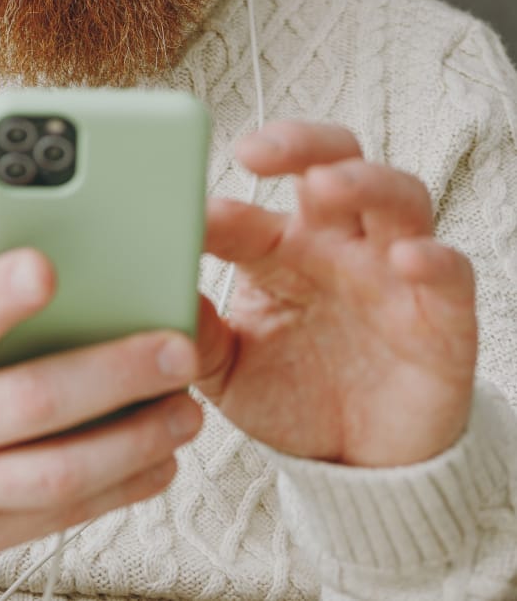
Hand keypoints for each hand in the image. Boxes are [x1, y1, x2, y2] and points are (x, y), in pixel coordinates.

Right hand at [0, 249, 201, 563]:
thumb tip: (79, 277)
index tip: (46, 269)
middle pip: (28, 401)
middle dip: (113, 375)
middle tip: (177, 350)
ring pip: (58, 471)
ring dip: (135, 441)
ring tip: (185, 411)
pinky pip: (66, 514)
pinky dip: (123, 486)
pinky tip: (162, 457)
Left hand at [195, 121, 476, 467]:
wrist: (361, 463)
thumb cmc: (293, 396)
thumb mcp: (230, 371)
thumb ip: (198, 335)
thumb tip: (157, 298)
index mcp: (281, 248)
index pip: (251, 209)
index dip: (218, 208)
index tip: (184, 213)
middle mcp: (339, 244)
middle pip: (333, 161)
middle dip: (300, 144)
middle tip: (256, 151)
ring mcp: (393, 272)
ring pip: (395, 195)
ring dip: (363, 181)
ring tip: (325, 183)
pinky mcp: (442, 316)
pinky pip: (450, 272)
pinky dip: (433, 258)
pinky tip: (407, 258)